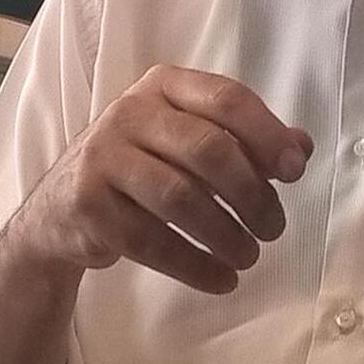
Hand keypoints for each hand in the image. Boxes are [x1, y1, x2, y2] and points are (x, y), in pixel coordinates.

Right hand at [2, 65, 312, 294]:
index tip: (295, 172)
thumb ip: (246, 140)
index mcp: (164, 85)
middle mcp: (130, 111)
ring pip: (181, 198)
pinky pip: (151, 241)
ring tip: (250, 255)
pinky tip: (221, 279)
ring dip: (226, 235)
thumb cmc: (144, 166)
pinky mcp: (87, 204)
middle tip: (274, 227)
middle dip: (252, 194)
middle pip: (208, 149)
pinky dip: (195, 265)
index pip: (227, 98)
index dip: (268, 135)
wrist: (63, 206)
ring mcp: (103, 156)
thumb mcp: (191, 141)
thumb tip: (300, 149)